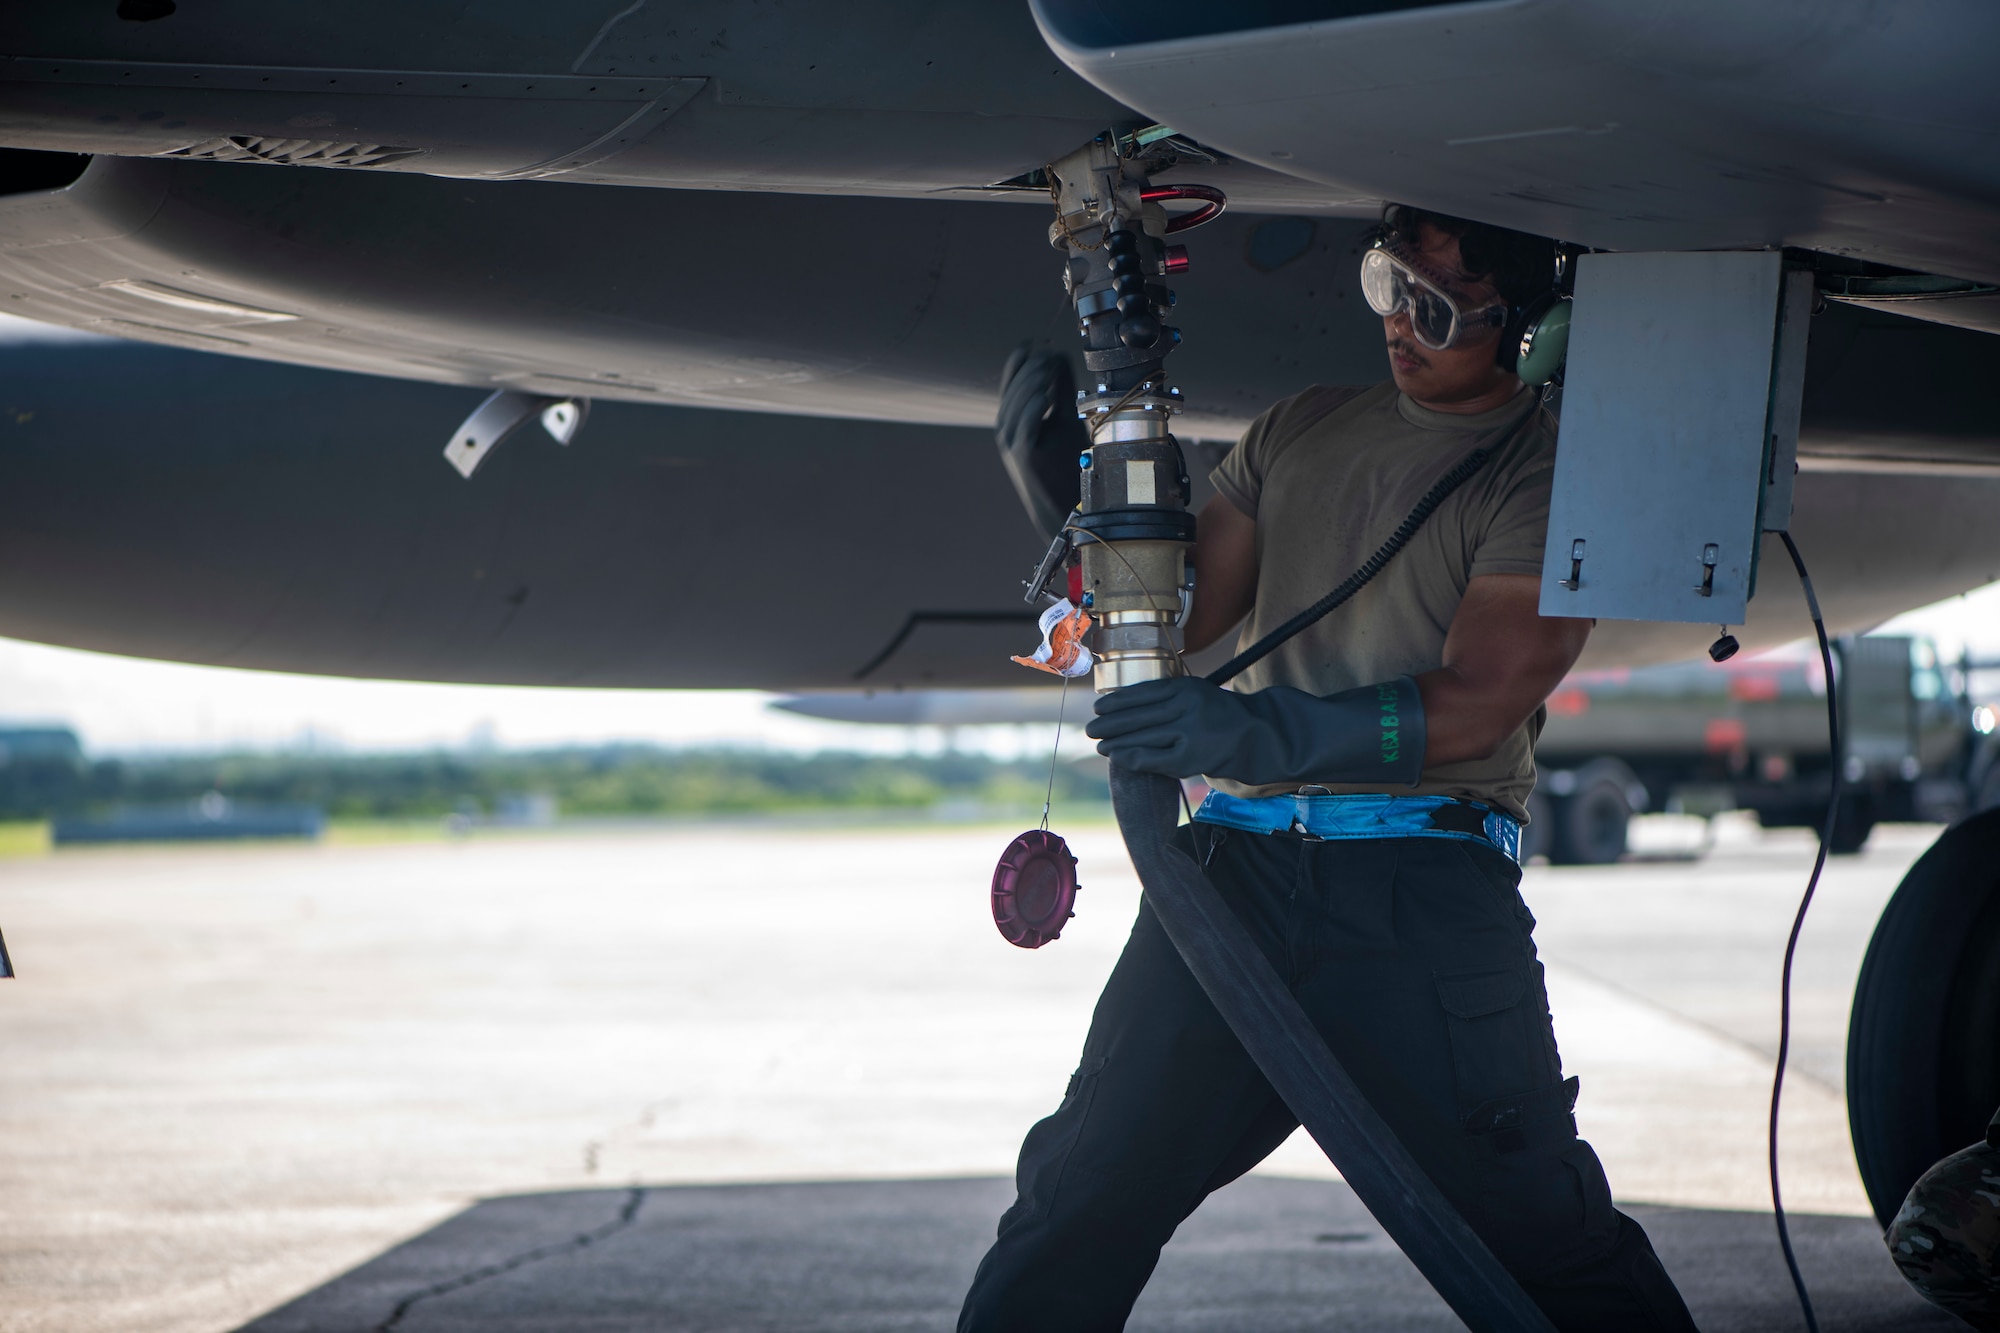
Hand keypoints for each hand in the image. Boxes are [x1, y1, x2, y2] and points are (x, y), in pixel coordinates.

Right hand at [996, 347, 1084, 540]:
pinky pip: (1025, 423)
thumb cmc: (1065, 462)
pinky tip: (1048, 394)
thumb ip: (1059, 389)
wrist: (1064, 504)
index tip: (1046, 344)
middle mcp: (1006, 426)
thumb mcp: (1063, 418)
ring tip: (1052, 370)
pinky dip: (1035, 405)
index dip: (1026, 354)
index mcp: (1013, 414)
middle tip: (1055, 357)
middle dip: (1036, 365)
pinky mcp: (1023, 454)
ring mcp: (1011, 441)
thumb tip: (1058, 355)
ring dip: (1036, 380)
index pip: (1011, 374)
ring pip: (1018, 399)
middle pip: (1015, 383)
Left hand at [1086, 676, 1251, 778]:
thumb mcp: (1195, 692)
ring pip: (1143, 738)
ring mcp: (1188, 734)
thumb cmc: (1216, 714)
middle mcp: (1187, 707)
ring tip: (1100, 745)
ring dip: (1116, 743)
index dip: (1116, 702)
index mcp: (1185, 688)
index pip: (1142, 694)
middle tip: (1089, 729)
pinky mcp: (1189, 758)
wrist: (1253, 735)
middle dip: (1109, 724)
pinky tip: (1118, 757)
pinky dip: (1132, 758)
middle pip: (1138, 716)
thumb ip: (1165, 695)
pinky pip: (1153, 759)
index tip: (1098, 707)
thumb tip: (1121, 705)